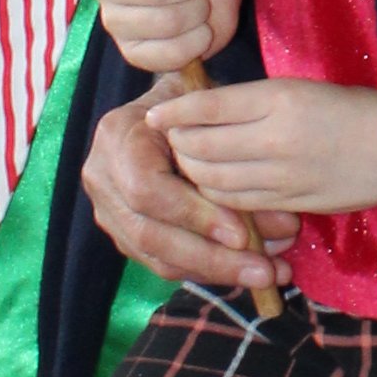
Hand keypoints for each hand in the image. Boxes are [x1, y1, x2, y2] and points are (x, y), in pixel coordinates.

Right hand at [83, 85, 290, 302]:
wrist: (167, 111)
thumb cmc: (194, 105)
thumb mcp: (208, 100)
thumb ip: (230, 139)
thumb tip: (273, 205)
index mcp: (118, 136)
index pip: (147, 188)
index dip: (193, 215)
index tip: (242, 234)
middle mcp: (103, 177)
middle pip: (150, 234)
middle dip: (211, 257)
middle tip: (263, 271)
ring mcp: (109, 211)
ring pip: (158, 257)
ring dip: (216, 271)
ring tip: (266, 275)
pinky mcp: (124, 235)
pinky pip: (164, 264)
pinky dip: (206, 272)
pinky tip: (246, 272)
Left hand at [159, 79, 376, 217]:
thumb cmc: (347, 108)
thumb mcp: (298, 89)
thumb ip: (250, 103)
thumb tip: (199, 112)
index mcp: (278, 99)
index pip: (208, 106)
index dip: (175, 113)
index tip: (154, 116)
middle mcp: (275, 137)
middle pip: (202, 147)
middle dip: (178, 146)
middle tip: (172, 142)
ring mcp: (282, 175)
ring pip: (212, 181)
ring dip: (193, 174)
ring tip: (190, 164)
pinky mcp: (290, 203)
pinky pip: (236, 203)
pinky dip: (216, 195)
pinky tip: (214, 186)